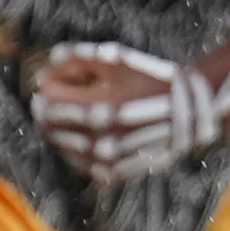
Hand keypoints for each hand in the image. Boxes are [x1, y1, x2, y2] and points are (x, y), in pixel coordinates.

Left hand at [31, 41, 221, 185]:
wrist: (189, 108)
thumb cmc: (148, 77)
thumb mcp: (117, 58)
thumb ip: (78, 56)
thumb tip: (47, 63)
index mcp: (104, 107)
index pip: (54, 107)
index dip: (44, 98)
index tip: (41, 90)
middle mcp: (107, 138)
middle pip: (57, 130)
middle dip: (47, 117)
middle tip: (41, 107)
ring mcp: (113, 160)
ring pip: (70, 152)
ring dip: (57, 138)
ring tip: (53, 126)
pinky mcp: (120, 174)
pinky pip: (88, 170)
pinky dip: (75, 158)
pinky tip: (72, 146)